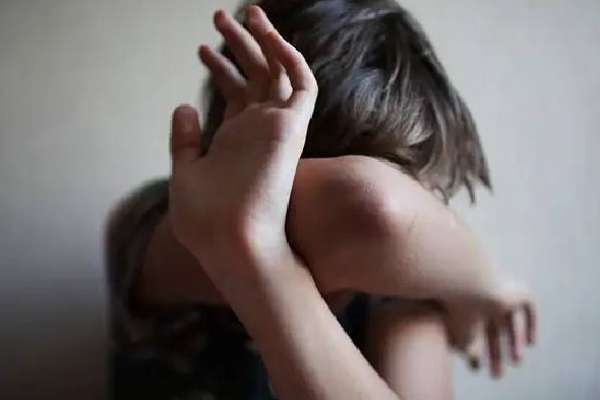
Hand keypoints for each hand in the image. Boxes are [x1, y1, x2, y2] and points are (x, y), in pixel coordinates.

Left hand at [167, 6, 317, 286]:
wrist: (230, 246)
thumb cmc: (205, 222)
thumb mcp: (185, 174)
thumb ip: (186, 141)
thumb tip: (182, 105)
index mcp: (235, 141)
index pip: (236, 95)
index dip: (222, 69)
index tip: (204, 49)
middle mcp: (258, 131)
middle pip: (256, 78)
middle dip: (241, 46)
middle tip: (220, 18)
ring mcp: (276, 129)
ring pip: (278, 73)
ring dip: (263, 41)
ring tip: (239, 13)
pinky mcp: (292, 128)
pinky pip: (301, 84)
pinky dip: (289, 58)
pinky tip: (269, 35)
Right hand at [446, 282, 536, 377]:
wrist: (466, 281)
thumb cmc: (455, 312)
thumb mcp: (460, 338)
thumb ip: (468, 352)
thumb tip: (474, 363)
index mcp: (463, 308)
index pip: (471, 332)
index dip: (475, 352)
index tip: (476, 368)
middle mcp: (480, 299)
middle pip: (491, 329)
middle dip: (494, 352)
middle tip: (496, 374)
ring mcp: (499, 292)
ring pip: (509, 320)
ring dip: (514, 342)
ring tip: (516, 362)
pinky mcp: (516, 290)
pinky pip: (528, 308)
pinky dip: (530, 325)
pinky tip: (531, 344)